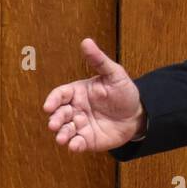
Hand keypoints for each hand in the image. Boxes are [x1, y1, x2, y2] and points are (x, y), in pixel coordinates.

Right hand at [42, 37, 144, 152]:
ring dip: (61, 134)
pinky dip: (74, 145)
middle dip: (55, 119)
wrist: (138, 114)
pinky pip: (78, 143)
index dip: (53, 100)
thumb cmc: (124, 92)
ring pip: (65, 130)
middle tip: (54, 124)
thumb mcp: (114, 74)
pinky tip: (74, 146)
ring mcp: (80, 125)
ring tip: (62, 138)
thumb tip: (86, 41)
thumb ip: (99, 60)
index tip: (49, 106)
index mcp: (77, 92)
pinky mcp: (88, 139)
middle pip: (59, 114)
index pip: (60, 94)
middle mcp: (75, 109)